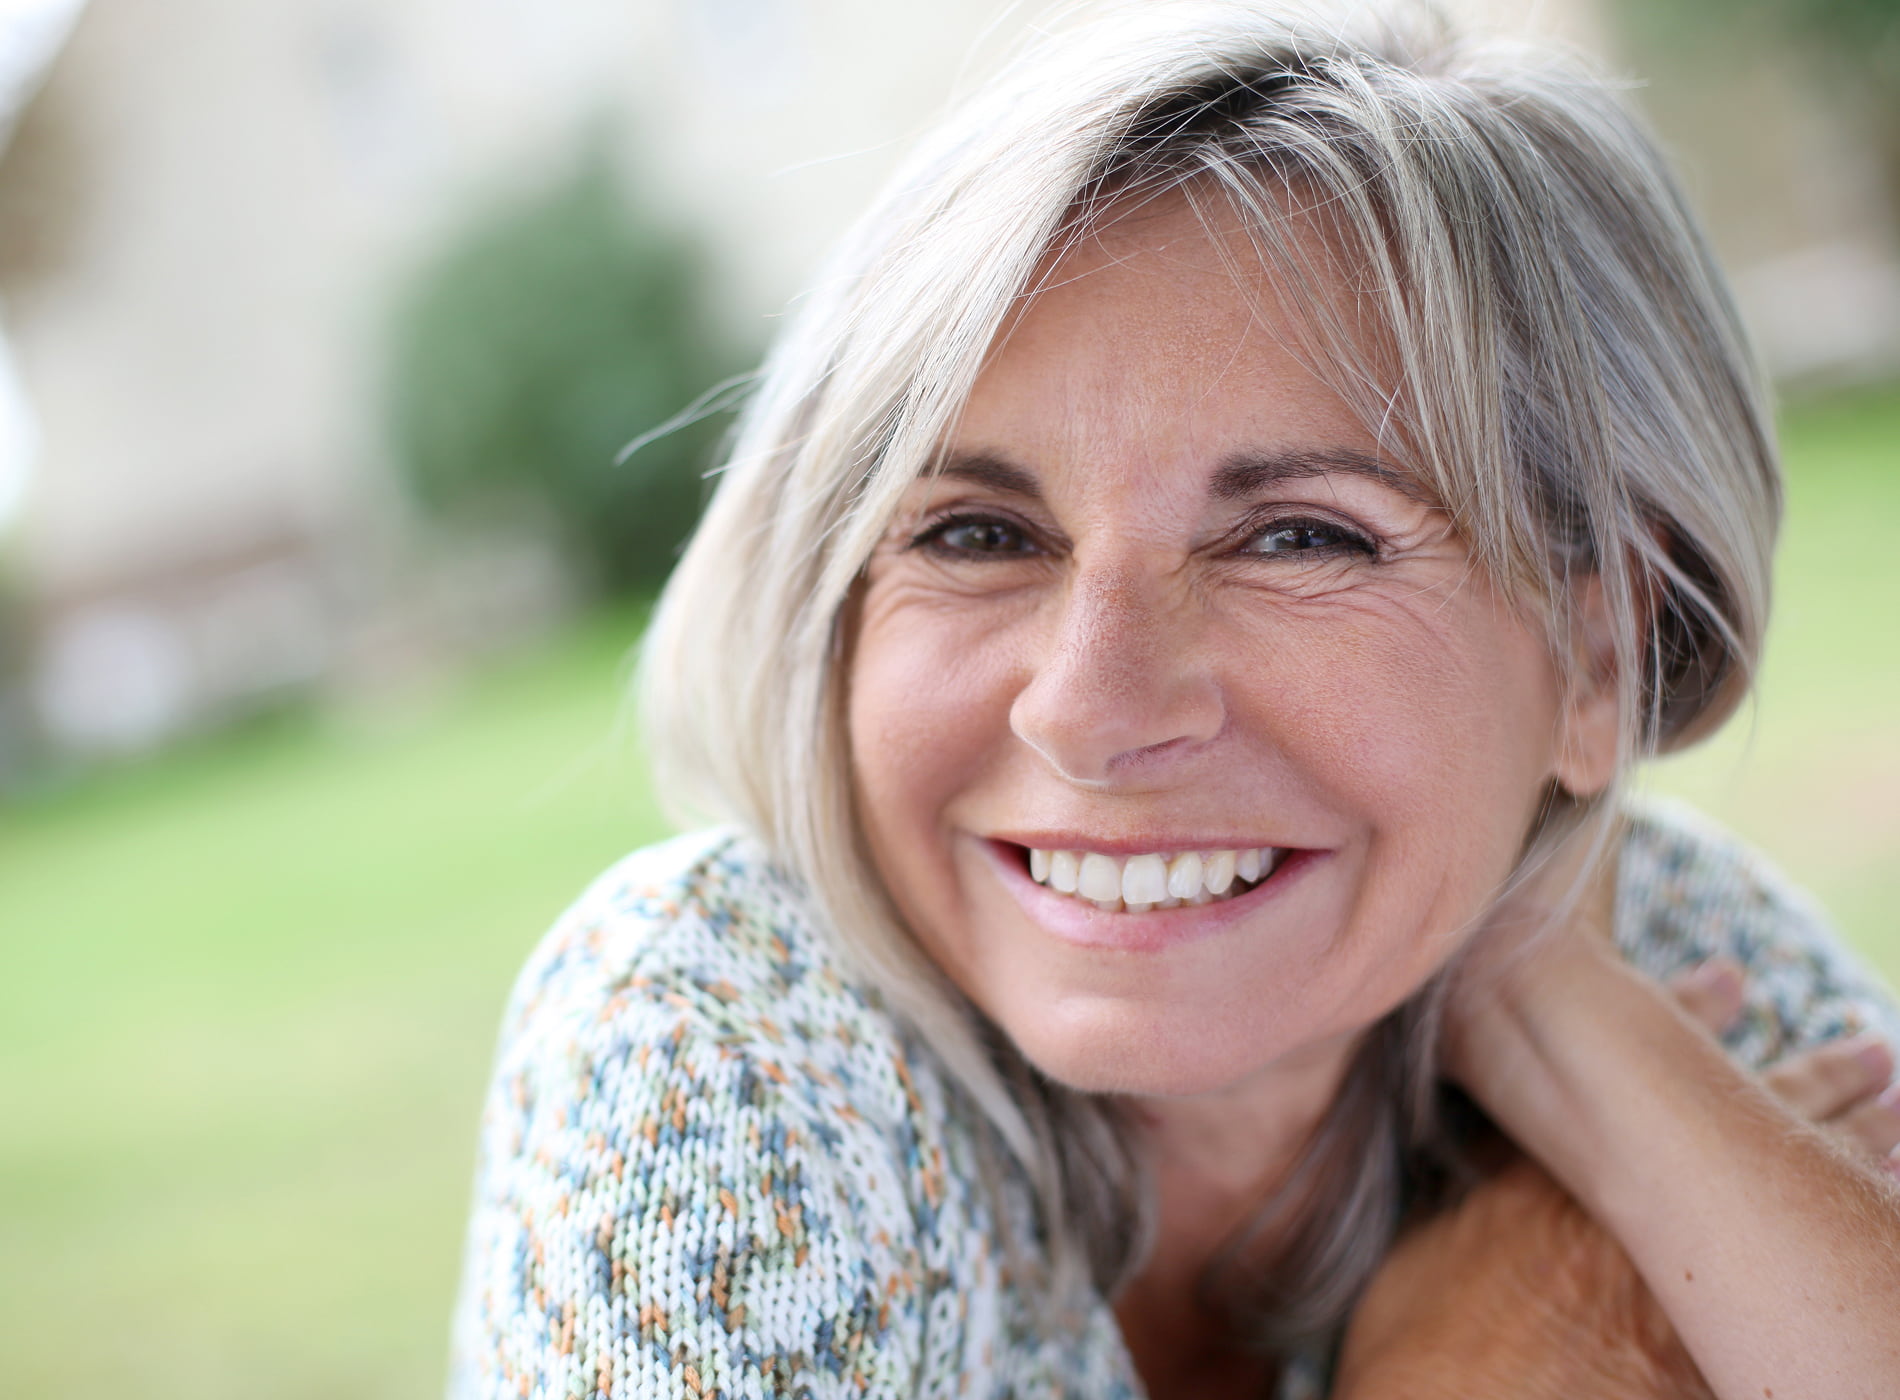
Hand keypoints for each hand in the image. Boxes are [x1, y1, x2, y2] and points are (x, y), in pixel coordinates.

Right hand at [1333, 963, 1899, 1399]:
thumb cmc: (1434, 1338)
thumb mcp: (1434, 1239)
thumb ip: (1472, 1188)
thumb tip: (1473, 1147)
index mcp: (1573, 1167)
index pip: (1644, 1071)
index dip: (1691, 1022)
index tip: (1730, 982)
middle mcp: (1644, 1209)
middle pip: (1749, 1130)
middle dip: (1814, 1084)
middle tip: (1871, 1050)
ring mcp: (1692, 1273)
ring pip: (1797, 1200)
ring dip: (1859, 1151)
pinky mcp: (1720, 1338)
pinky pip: (1806, 1280)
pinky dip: (1850, 1232)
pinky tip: (1890, 1210)